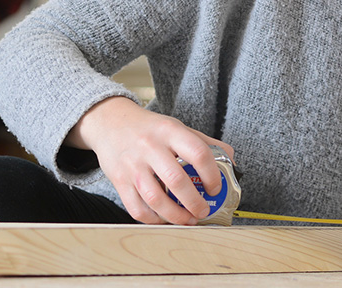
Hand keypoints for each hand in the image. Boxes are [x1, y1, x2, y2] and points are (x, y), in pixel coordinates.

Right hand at [67, 96, 234, 224]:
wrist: (109, 122)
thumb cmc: (148, 128)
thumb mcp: (176, 126)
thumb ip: (203, 142)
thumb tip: (231, 162)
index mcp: (169, 132)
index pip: (198, 153)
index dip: (212, 175)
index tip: (216, 187)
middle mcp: (150, 147)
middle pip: (177, 180)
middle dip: (195, 202)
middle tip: (204, 210)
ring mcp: (133, 165)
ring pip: (156, 199)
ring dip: (176, 216)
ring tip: (187, 220)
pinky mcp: (119, 180)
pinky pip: (137, 208)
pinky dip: (154, 219)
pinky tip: (164, 218)